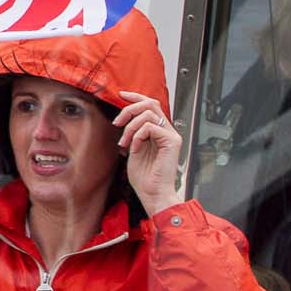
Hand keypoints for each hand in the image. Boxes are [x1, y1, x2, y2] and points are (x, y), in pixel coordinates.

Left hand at [114, 91, 181, 214]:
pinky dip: (137, 136)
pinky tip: (135, 149)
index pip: (151, 105)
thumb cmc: (144, 178)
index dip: (136, 97)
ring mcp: (172, 136)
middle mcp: (168, 131)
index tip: (121, 95)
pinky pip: (150, 127)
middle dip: (130, 109)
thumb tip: (125, 117)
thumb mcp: (134, 149)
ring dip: (130, 126)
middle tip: (118, 122)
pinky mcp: (172, 141)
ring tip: (125, 143)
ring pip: (148, 113)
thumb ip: (134, 132)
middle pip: (150, 104)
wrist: (153, 194)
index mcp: (160, 132)